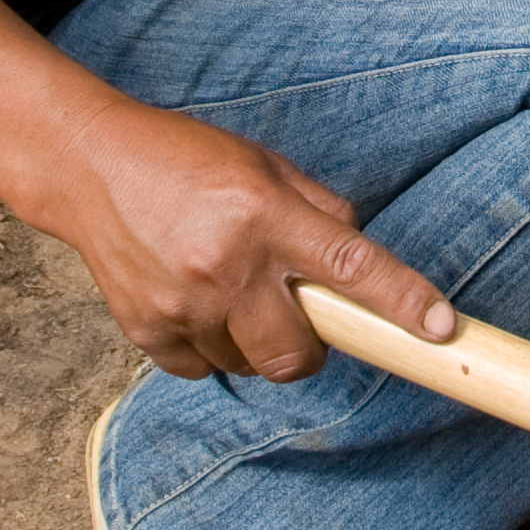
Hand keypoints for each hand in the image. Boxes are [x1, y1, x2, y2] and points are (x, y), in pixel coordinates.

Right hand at [50, 90, 456, 381]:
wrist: (89, 166)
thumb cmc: (184, 159)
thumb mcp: (265, 164)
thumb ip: (320, 210)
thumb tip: (361, 262)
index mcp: (264, 214)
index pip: (350, 267)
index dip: (402, 301)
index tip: (441, 330)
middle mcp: (225, 264)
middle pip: (300, 354)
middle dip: (314, 345)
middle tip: (300, 310)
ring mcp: (182, 304)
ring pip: (253, 367)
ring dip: (259, 342)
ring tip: (235, 291)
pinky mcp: (147, 330)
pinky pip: (206, 370)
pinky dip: (213, 347)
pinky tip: (197, 301)